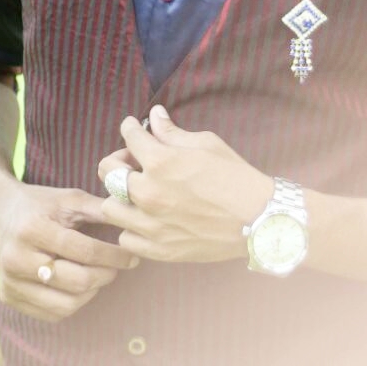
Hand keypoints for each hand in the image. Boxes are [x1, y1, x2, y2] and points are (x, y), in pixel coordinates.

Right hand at [0, 176, 138, 321]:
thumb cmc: (41, 205)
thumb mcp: (69, 198)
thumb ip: (101, 210)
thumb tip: (135, 219)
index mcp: (32, 229)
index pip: (83, 250)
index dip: (113, 256)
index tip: (132, 256)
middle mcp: (17, 258)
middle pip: (76, 281)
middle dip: (105, 275)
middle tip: (119, 267)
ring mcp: (10, 282)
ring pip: (66, 304)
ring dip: (92, 292)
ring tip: (101, 275)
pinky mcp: (9, 298)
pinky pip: (52, 314)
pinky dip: (73, 303)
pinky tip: (81, 286)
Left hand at [98, 105, 271, 262]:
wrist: (259, 219)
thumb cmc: (235, 176)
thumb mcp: (206, 144)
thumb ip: (172, 132)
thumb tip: (154, 116)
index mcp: (160, 161)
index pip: (128, 136)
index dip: (130, 128)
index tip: (134, 128)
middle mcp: (148, 193)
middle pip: (107, 172)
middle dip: (119, 160)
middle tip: (135, 161)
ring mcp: (151, 224)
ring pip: (110, 207)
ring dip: (121, 196)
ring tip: (138, 193)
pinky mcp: (158, 249)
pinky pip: (125, 237)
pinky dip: (132, 227)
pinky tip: (148, 219)